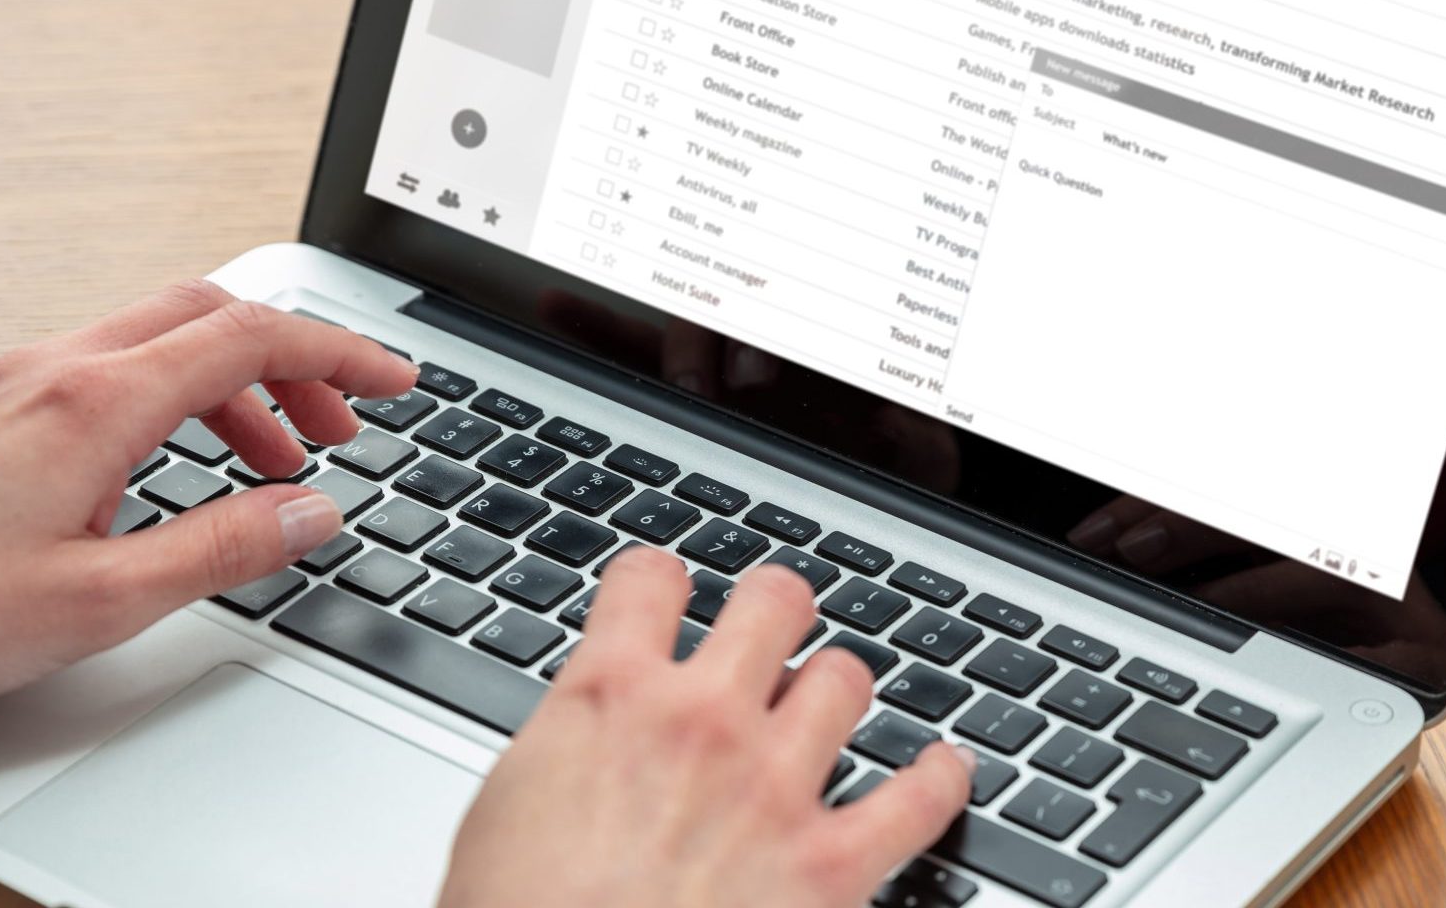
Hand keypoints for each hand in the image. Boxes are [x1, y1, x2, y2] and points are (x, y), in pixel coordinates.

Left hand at [0, 281, 416, 708]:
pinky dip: (178, 396)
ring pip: (162, 336)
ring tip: (279, 459)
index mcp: (95, 402)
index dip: (339, 352)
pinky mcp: (1, 404)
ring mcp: (23, 378)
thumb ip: (225, 548)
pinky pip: (116, 365)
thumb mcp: (108, 600)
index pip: (249, 337)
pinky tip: (183, 468)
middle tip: (345, 422)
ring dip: (237, 383)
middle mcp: (58, 368)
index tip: (396, 381)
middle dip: (295, 357)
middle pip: (210, 313)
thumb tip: (312, 512)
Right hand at [439, 547, 974, 907]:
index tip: (666, 595)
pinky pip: (918, 799)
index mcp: (609, 699)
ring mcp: (774, 785)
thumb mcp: (503, 812)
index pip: (649, 582)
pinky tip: (942, 773)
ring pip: (845, 679)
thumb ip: (564, 749)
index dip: (660, 583)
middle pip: (772, 603)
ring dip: (839, 689)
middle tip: (772, 628)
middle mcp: (702, 721)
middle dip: (776, 609)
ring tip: (833, 702)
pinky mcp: (830, 863)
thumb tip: (581, 742)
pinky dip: (940, 781)